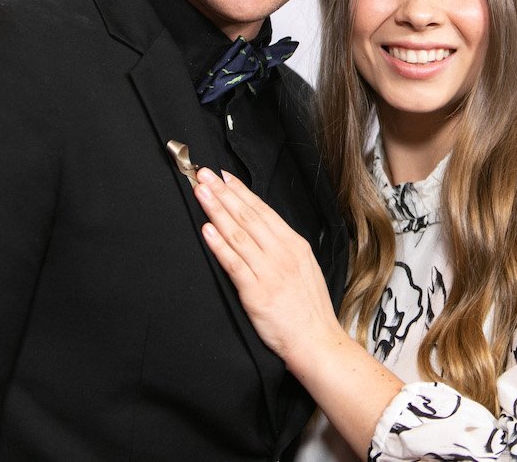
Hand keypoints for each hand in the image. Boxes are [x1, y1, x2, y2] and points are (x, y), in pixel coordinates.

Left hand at [194, 168, 341, 363]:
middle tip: (204, 175)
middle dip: (223, 193)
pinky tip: (207, 229)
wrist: (316, 341)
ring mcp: (269, 272)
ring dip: (217, 210)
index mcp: (294, 245)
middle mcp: (282, 254)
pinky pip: (234, 263)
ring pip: (238, 234)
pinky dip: (219, 244)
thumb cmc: (309, 309)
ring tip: (200, 193)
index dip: (241, 192)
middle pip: (248, 216)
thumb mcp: (305, 268)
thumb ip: (284, 248)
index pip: (263, 211)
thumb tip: (261, 229)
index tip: (224, 178)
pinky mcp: (257, 292)